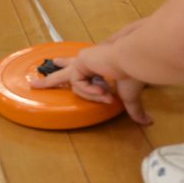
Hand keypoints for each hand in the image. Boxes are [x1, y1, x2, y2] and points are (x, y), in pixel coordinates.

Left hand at [32, 46, 152, 123]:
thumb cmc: (133, 74)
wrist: (133, 60)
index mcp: (100, 64)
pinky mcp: (80, 64)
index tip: (58, 63)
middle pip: (63, 69)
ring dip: (91, 94)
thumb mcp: (130, 96)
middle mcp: (89, 61)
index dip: (70, 65)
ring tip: (107, 93)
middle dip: (49, 78)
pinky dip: (90, 91)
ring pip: (74, 84)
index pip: (82, 65)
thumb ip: (134, 109)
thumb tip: (148, 122)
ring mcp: (83, 61)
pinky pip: (78, 86)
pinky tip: (103, 90)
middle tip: (34, 83)